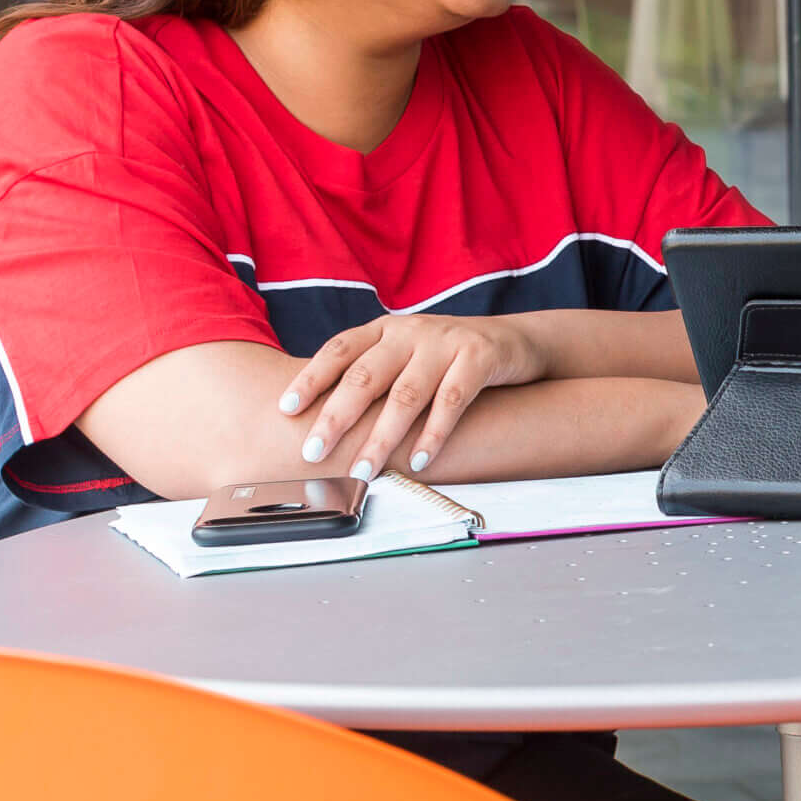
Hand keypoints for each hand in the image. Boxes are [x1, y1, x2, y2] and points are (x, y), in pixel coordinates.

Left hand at [279, 315, 552, 479]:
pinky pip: (452, 399)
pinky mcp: (479, 356)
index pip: (340, 349)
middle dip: (336, 417)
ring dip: (382, 437)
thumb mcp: (407, 356)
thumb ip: (374, 376)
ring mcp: (446, 341)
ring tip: (363, 470)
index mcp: (385, 329)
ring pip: (406, 394)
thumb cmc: (447, 359)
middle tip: (314, 452)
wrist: (514, 341)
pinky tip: (419, 459)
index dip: (311, 378)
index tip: (286, 409)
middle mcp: (411, 331)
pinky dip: (434, 433)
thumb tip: (323, 424)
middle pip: (366, 375)